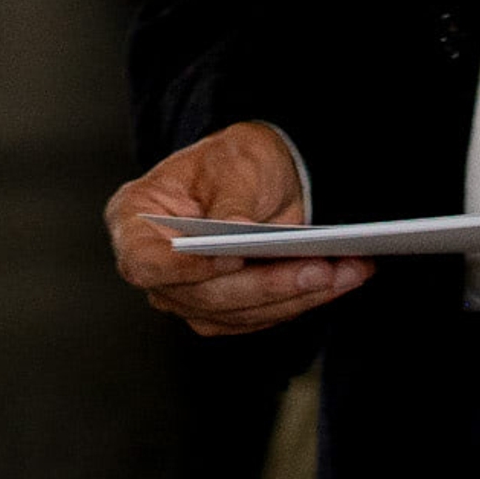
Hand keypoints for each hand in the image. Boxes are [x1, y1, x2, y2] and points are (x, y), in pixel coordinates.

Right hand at [106, 119, 372, 336]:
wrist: (256, 177)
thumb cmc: (232, 160)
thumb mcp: (230, 163)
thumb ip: (229, 201)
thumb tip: (238, 234)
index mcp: (133, 220)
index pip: (144, 261)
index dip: (182, 268)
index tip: (229, 256)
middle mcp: (155, 269)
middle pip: (205, 296)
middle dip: (268, 283)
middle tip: (318, 267)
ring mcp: (187, 297)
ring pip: (241, 313)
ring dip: (297, 296)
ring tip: (346, 270)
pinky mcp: (224, 314)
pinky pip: (264, 317)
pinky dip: (304, 299)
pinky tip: (341, 278)